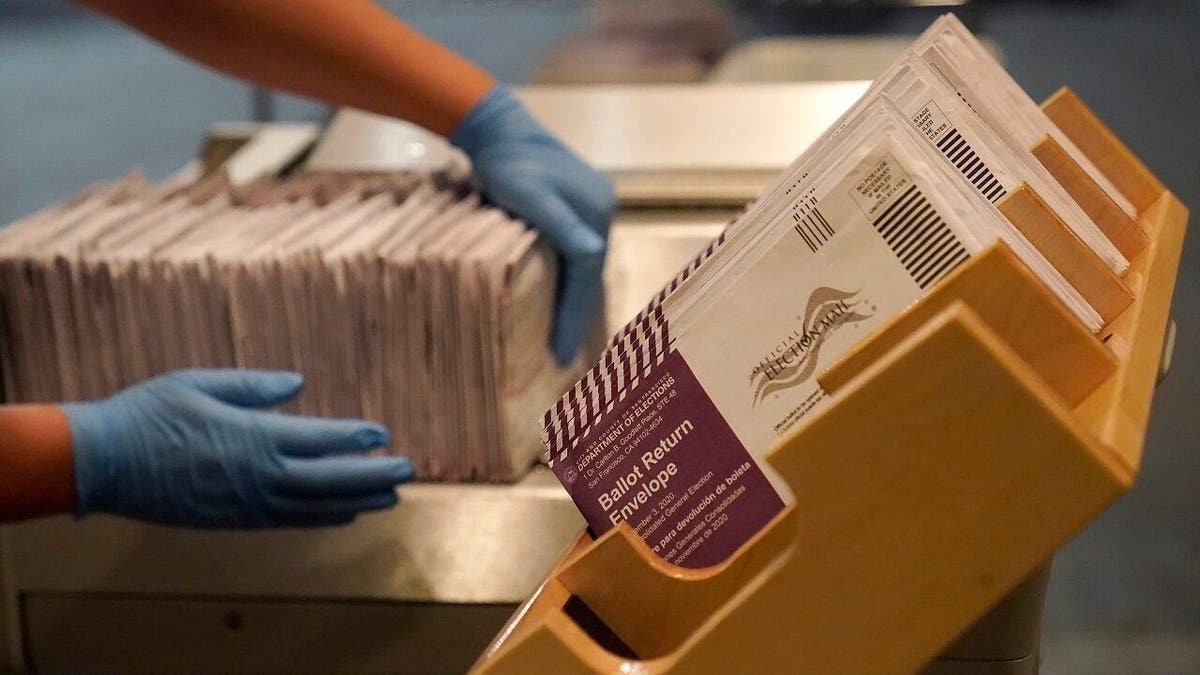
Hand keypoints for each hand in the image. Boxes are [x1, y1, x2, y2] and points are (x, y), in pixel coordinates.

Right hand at [63, 369, 413, 527]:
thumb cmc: (147, 413)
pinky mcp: (233, 520)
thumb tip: (298, 383)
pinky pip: (288, 521)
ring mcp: (246, 503)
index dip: (354, 438)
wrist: (100, 463)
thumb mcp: (199, 383)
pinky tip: (345, 513)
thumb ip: (252, 386)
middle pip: (328, 479)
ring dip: (356, 500)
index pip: (318, 440)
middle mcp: (257, 475)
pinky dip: (322, 517)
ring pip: (315, 505)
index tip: (382, 434)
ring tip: (390, 496)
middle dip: (371, 475)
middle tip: (408, 471)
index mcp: (251, 437)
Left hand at [450, 84, 615, 364]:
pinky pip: (576, 252)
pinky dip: (570, 279)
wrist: (498, 128)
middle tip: (563, 355)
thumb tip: (592, 254)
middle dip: (578, 315)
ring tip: (563, 336)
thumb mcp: (530, 195)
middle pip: (589, 273)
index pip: (587, 275)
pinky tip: (560, 298)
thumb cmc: (507, 165)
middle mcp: (602, 211)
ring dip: (575, 300)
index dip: (574, 316)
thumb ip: (561, 225)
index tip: (560, 351)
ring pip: (584, 266)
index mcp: (596, 213)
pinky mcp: (577, 204)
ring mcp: (593, 207)